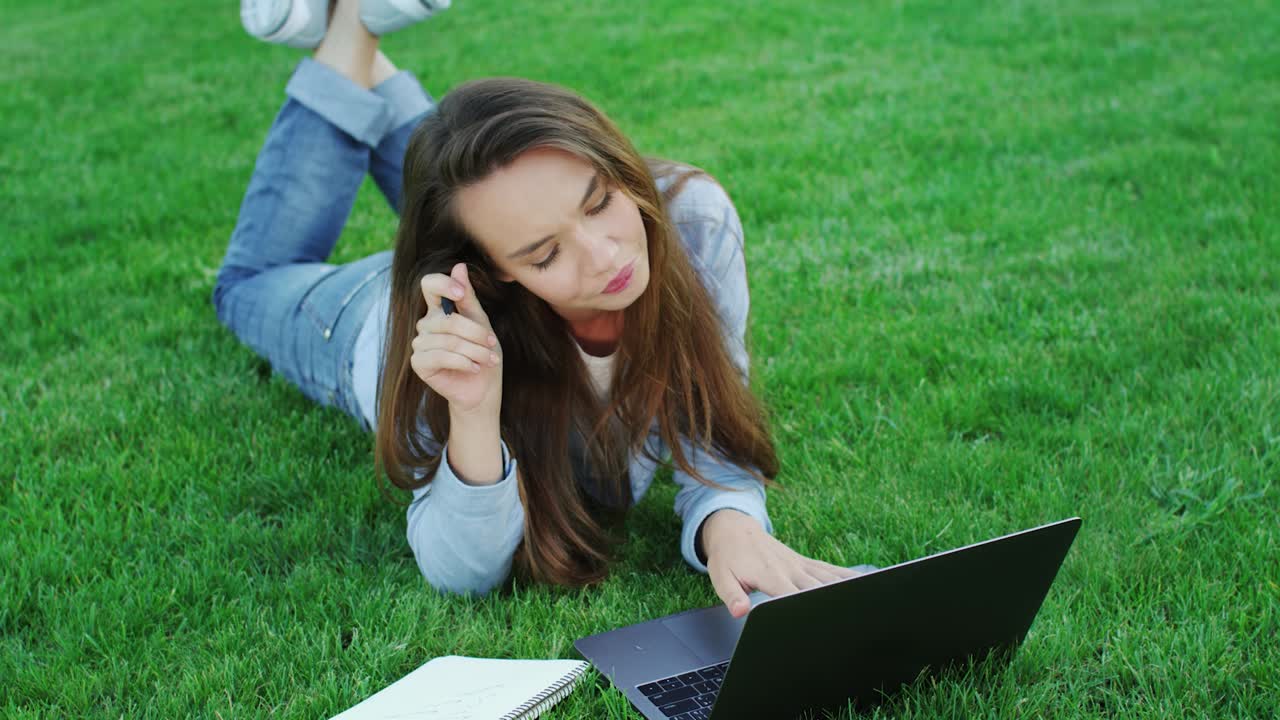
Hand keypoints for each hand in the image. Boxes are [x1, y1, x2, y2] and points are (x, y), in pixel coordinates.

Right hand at [410, 263, 502, 416]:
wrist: (482, 387)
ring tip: (488, 359)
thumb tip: (458, 266)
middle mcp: (425, 324)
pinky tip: (475, 368)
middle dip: (475, 333)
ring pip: (447, 340)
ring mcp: (420, 344)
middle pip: (447, 319)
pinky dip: (463, 362)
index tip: (461, 292)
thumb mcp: (481, 322)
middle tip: (492, 344)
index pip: (429, 285)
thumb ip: (468, 296)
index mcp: (439, 309)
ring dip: (474, 351)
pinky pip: (440, 356)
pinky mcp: (418, 363)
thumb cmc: (483, 352)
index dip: (442, 284)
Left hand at [701, 510, 863, 617]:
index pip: (792, 596)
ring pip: (830, 579)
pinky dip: (848, 578)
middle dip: (835, 606)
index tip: (820, 624)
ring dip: (849, 591)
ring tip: (872, 603)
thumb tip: (740, 612)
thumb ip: (731, 595)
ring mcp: (801, 565)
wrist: (734, 529)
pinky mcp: (806, 562)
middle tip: (853, 623)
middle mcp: (791, 569)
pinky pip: (831, 570)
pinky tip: (867, 584)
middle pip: (818, 590)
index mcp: (771, 575)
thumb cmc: (728, 556)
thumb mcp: (721, 577)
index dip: (806, 610)